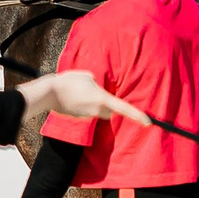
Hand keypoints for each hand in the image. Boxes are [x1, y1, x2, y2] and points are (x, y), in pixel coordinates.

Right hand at [20, 69, 150, 126]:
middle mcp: (97, 110)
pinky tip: (74, 97)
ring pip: (98, 111)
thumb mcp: (88, 75)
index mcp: (103, 99)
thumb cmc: (69, 81)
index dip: (137, 115)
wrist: (49, 93)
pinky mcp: (79, 118)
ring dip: (95, 103)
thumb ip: (98, 82)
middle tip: (97, 90)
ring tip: (81, 91)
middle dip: (108, 104)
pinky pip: (87, 111)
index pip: (124, 108)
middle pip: (110, 110)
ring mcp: (88, 116)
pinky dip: (84, 105)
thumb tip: (98, 87)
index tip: (148, 122)